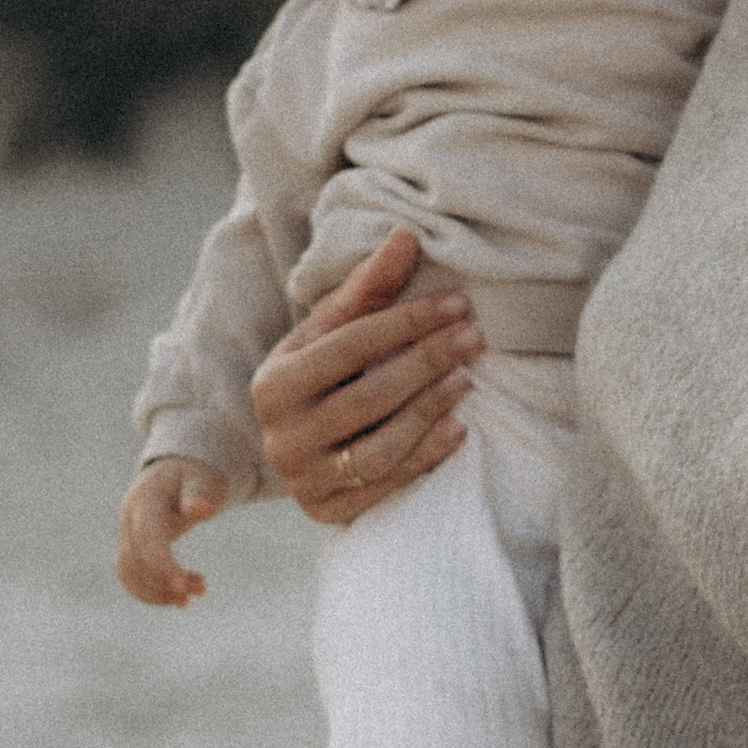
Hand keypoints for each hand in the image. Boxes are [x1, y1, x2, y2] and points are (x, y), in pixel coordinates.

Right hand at [116, 456, 229, 604]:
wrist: (174, 473)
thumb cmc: (193, 476)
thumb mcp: (201, 479)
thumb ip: (199, 493)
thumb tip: (203, 509)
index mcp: (145, 499)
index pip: (147, 537)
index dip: (162, 564)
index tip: (183, 587)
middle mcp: (129, 518)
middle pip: (135, 558)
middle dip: (163, 581)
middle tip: (201, 589)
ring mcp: (126, 534)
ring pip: (129, 572)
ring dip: (158, 591)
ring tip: (194, 595)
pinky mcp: (131, 548)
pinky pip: (131, 576)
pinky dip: (151, 592)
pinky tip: (179, 597)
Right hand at [251, 227, 483, 526]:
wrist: (298, 442)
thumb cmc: (324, 373)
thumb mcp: (332, 331)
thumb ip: (369, 287)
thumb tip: (407, 234)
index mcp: (275, 382)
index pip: (349, 345)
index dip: (406, 321)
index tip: (456, 303)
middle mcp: (281, 436)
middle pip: (367, 398)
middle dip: (425, 363)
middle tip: (472, 336)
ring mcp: (303, 481)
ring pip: (377, 449)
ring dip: (428, 412)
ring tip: (466, 379)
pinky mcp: (328, 513)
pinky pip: (385, 488)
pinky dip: (425, 458)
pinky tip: (459, 429)